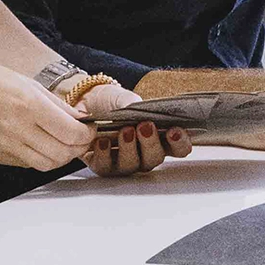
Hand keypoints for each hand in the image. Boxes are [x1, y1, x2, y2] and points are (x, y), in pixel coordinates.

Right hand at [0, 54, 96, 170]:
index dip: (87, 134)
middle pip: (62, 154)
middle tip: (81, 138)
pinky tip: (40, 144)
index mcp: (29, 106)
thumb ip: (55, 104)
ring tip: (63, 143)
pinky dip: (39, 157)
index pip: (71, 133)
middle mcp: (18, 129)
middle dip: (78, 148)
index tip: (89, 128)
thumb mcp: (26, 82)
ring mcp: (5, 146)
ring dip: (61, 157)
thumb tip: (78, 118)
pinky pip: (26, 164)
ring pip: (46, 165)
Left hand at [75, 82, 193, 176]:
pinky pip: (105, 167)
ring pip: (132, 165)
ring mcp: (123, 163)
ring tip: (124, 131)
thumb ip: (133, 104)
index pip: (177, 147)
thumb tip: (135, 109)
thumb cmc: (112, 102)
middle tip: (146, 126)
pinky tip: (102, 141)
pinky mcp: (102, 166)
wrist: (85, 102)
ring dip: (129, 149)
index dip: (180, 142)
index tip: (175, 130)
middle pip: (155, 158)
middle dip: (151, 143)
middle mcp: (143, 155)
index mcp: (158, 138)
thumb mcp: (124, 97)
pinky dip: (104, 154)